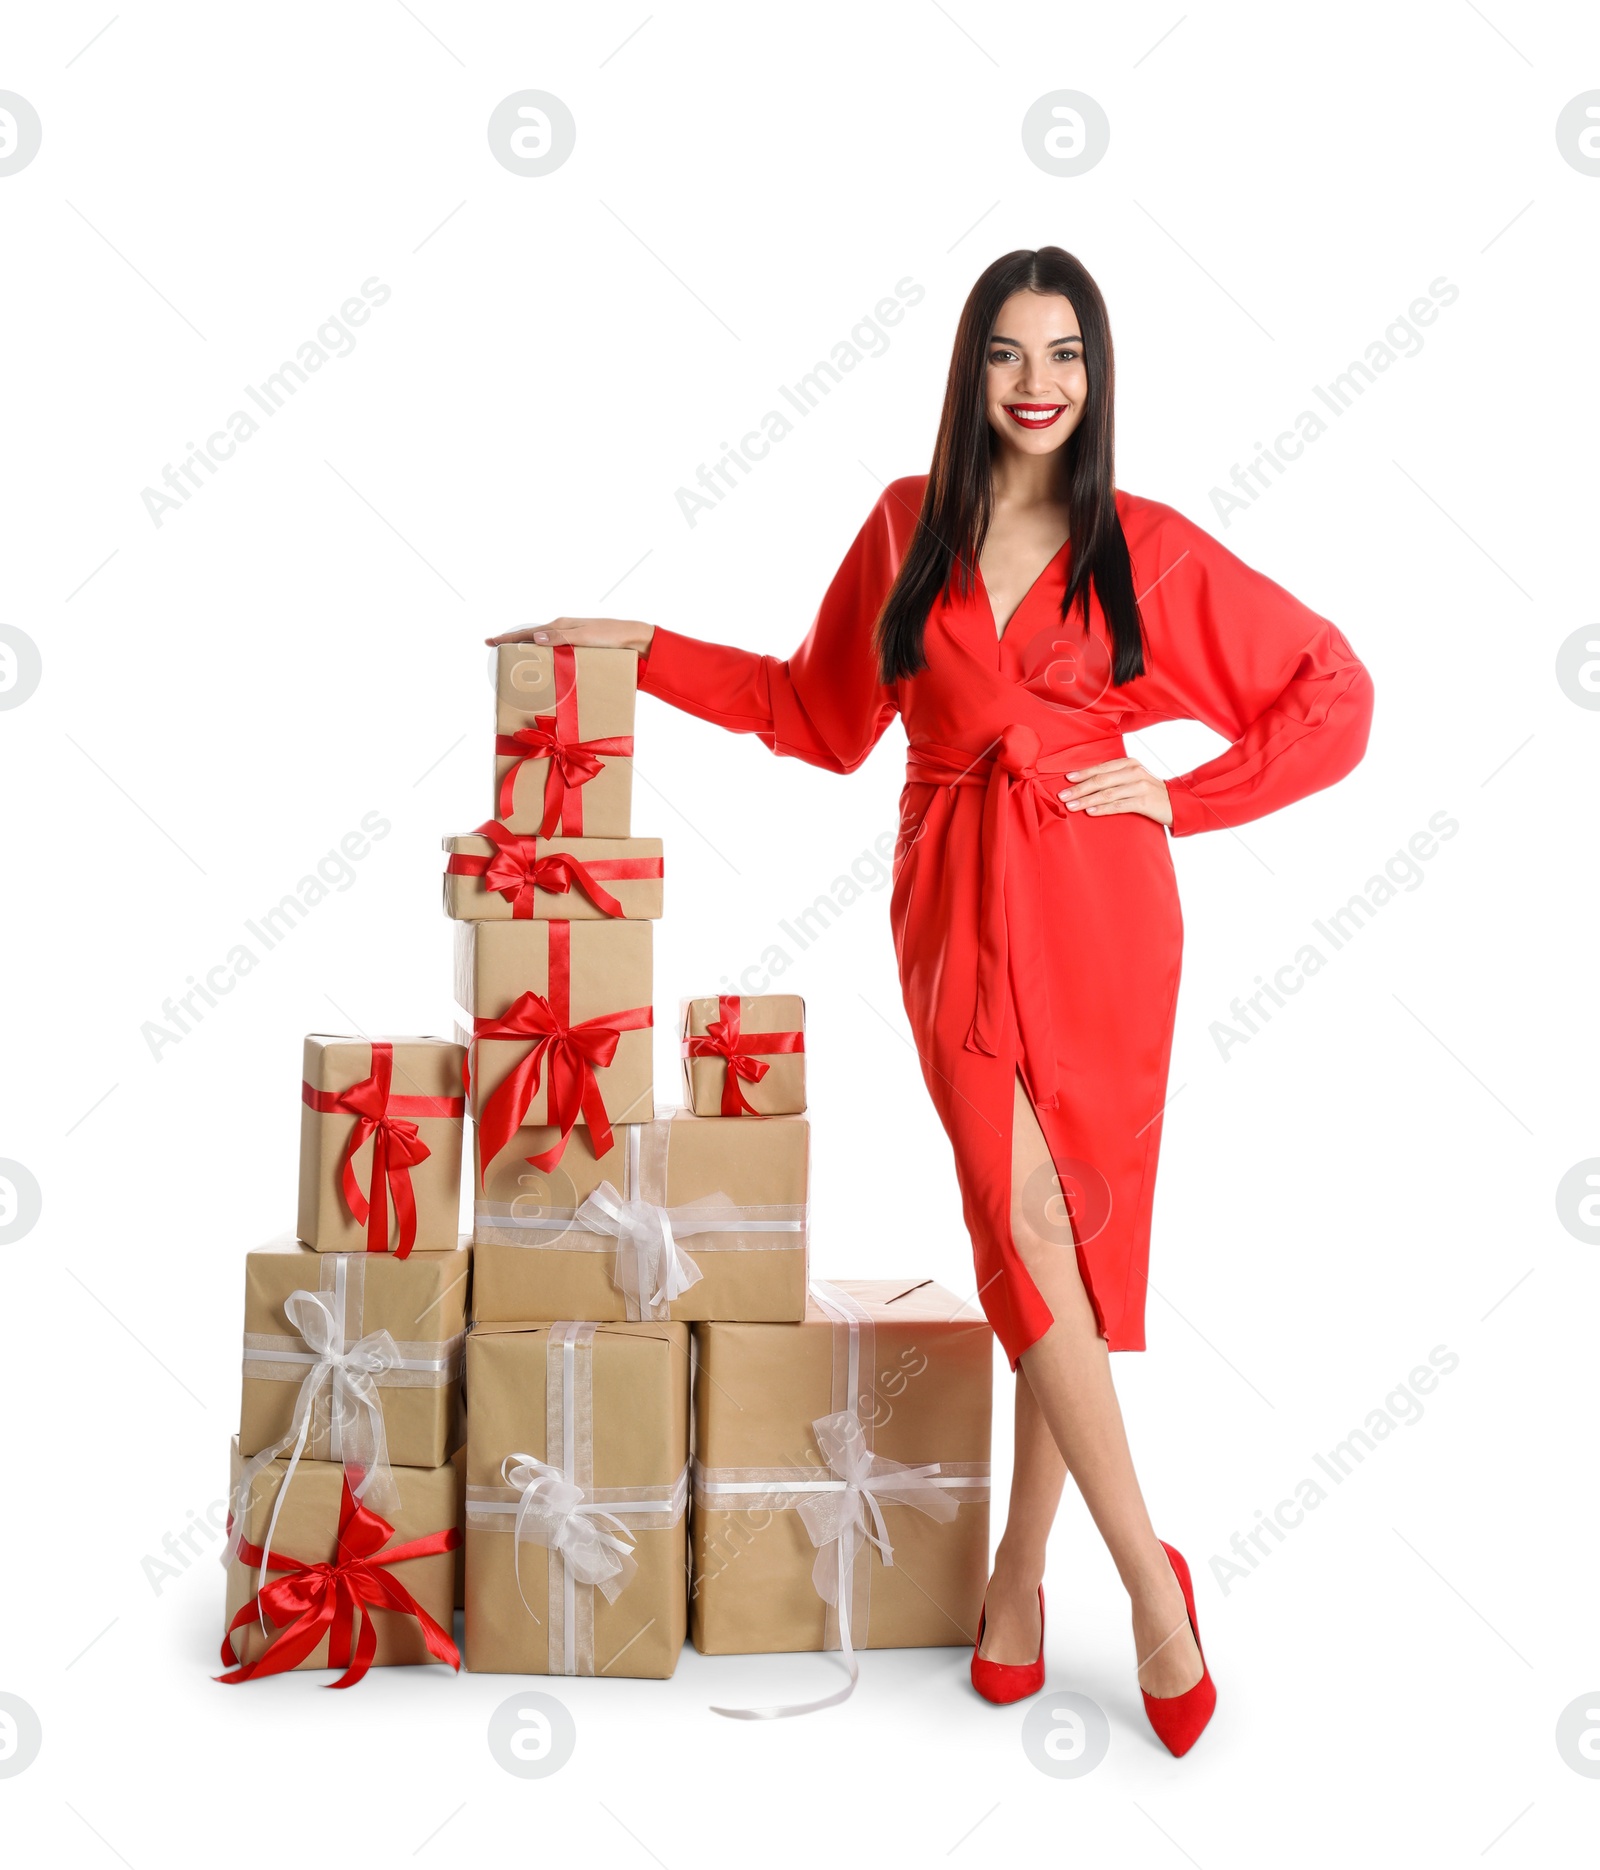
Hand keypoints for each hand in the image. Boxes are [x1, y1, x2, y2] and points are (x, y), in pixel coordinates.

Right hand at [484, 618, 654, 652]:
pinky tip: (544, 670)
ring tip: (516, 665)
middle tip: (498, 653)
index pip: (528, 633)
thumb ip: (561, 638)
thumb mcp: (585, 637)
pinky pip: (557, 655)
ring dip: (529, 655)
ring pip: (543, 648)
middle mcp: (563, 631)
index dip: (508, 638)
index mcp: (561, 626)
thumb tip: (535, 639)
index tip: (490, 642)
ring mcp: (570, 640)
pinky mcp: (579, 649)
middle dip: (514, 646)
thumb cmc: (611, 636)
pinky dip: (546, 661)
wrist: (634, 641)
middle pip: (532, 639)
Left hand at [1059, 757, 1171, 825]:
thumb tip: (1087, 783)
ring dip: (1086, 800)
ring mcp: (1140, 786)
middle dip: (1079, 788)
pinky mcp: (1144, 802)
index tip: (1066, 780)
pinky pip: (1119, 805)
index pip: (1101, 768)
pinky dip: (1102, 808)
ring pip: (1107, 793)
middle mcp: (1134, 772)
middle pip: (1101, 780)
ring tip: (1072, 805)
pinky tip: (1090, 812)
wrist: (1176, 803)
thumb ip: (1114, 777)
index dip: (1082, 774)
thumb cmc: (1149, 792)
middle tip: (1062, 796)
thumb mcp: (1133, 778)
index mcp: (1129, 763)